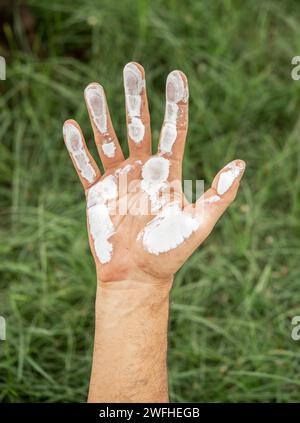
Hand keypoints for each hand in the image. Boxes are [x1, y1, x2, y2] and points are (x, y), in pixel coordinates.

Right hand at [63, 62, 244, 283]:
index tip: (177, 76)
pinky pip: (84, 165)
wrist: (138, 274)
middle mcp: (143, 170)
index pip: (173, 131)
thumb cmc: (169, 252)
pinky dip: (77, 147)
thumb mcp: (199, 223)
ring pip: (108, 139)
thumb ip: (219, 195)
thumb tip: (241, 164)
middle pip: (139, 126)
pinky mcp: (97, 193)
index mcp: (168, 173)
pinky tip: (71, 125)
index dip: (176, 105)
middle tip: (132, 68)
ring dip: (101, 115)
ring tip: (93, 88)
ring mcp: (118, 179)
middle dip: (135, 98)